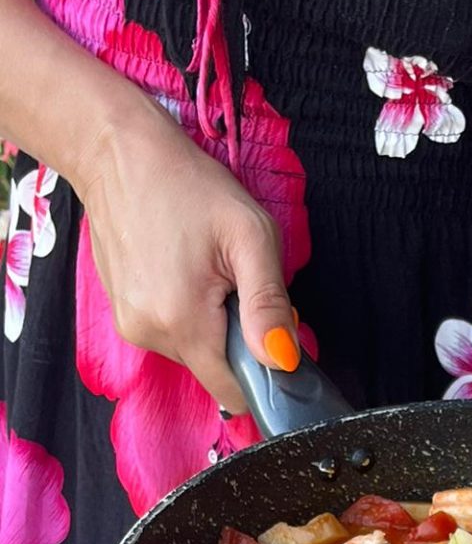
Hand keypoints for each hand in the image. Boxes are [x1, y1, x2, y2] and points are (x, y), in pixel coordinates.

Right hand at [79, 104, 297, 413]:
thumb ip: (269, 303)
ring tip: (208, 270)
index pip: (235, 390)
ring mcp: (131, 326)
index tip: (274, 335)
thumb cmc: (187, 184)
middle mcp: (149, 334)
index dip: (264, 373)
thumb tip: (282, 359)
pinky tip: (186, 271)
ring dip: (215, 323)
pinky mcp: (124, 314)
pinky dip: (191, 313)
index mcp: (183, 323)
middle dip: (240, 339)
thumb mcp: (249, 236)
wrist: (117, 152)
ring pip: (196, 351)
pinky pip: (174, 333)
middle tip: (239, 283)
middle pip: (217, 369)